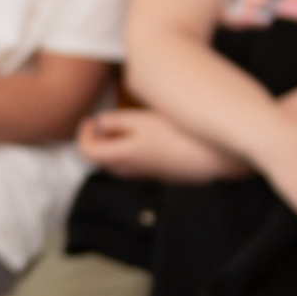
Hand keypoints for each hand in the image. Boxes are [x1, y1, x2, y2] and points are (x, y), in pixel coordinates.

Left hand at [78, 107, 240, 181]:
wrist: (213, 156)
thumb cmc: (178, 133)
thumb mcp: (143, 119)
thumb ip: (116, 121)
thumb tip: (98, 123)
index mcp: (120, 156)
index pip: (87, 152)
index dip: (83, 135)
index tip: (90, 120)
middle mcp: (129, 171)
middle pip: (101, 159)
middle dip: (98, 140)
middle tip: (106, 121)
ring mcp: (145, 175)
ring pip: (119, 162)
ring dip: (115, 145)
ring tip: (127, 125)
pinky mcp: (160, 175)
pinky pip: (136, 164)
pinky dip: (132, 150)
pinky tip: (149, 134)